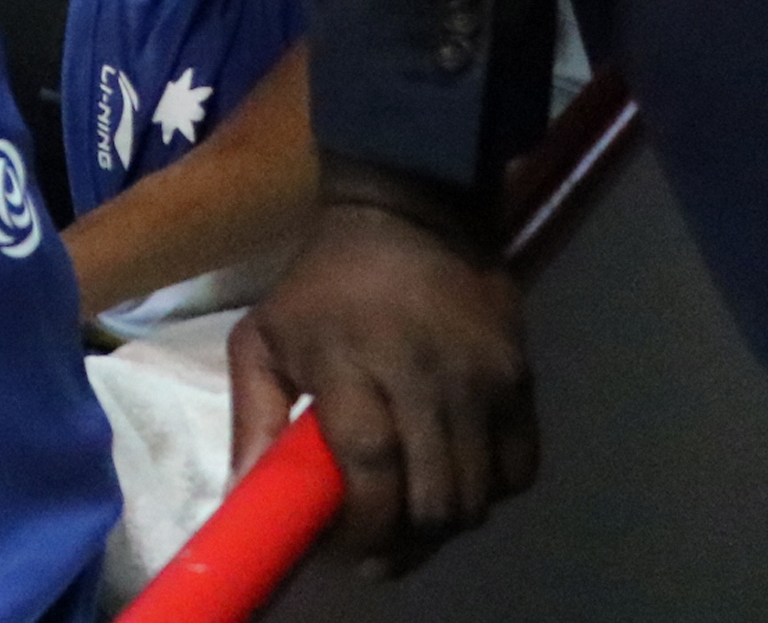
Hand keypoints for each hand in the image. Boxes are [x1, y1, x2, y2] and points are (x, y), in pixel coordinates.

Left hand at [233, 179, 536, 573]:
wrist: (408, 216)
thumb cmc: (322, 285)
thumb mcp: (262, 335)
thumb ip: (252, 416)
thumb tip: (245, 493)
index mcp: (349, 362)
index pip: (370, 470)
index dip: (362, 526)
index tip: (342, 550)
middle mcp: (423, 376)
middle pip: (432, 498)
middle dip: (403, 543)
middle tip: (377, 551)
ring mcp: (481, 380)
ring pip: (477, 495)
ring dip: (444, 526)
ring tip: (412, 524)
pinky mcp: (522, 379)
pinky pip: (521, 469)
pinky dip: (491, 494)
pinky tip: (457, 484)